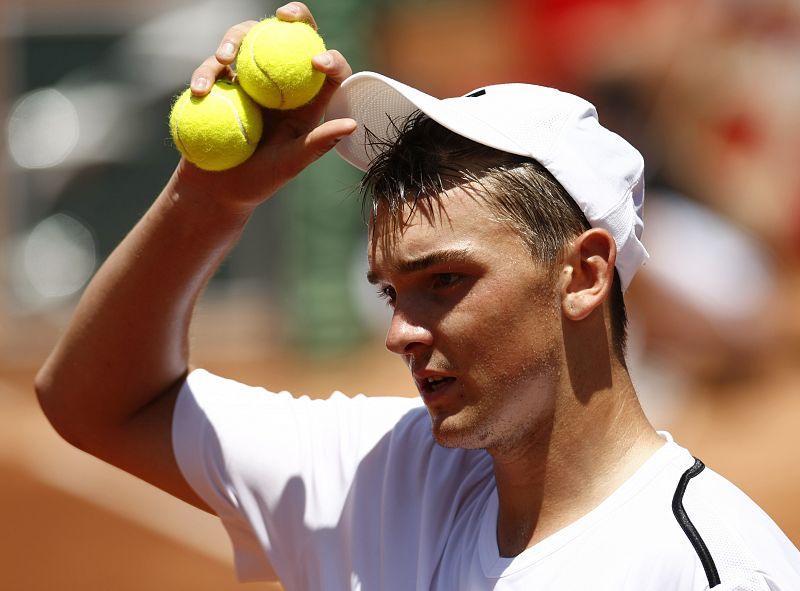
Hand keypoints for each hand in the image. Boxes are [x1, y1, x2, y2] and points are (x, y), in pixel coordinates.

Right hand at [170, 2, 355, 213]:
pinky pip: (214, 65)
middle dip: (295, 15)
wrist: (216, 189)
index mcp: (307, 100)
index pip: (329, 71)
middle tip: (284, 16)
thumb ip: (318, 144)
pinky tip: (201, 90)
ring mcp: (249, 78)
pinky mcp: (221, 81)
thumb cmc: (259, 181)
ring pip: (249, 39)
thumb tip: (352, 124)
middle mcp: (281, 82)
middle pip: (292, 38)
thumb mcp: (290, 164)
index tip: (317, 61)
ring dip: (236, 38)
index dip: (331, 58)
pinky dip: (206, 73)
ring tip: (224, 58)